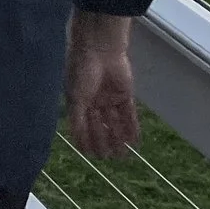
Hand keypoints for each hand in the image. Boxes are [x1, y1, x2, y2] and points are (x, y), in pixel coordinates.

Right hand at [65, 14, 139, 157]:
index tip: (90, 155)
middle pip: (100, 125)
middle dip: (103, 141)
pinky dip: (131, 128)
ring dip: (118, 138)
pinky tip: (134, 142)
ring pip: (115, 123)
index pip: (82, 124)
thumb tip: (76, 141)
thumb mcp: (75, 97)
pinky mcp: (125, 95)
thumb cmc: (82, 71)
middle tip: (108, 158)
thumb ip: (76, 119)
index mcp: (78, 100)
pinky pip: (129, 115)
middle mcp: (94, 101)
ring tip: (122, 155)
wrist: (100, 49)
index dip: (86, 139)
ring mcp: (110, 98)